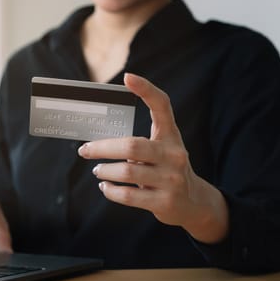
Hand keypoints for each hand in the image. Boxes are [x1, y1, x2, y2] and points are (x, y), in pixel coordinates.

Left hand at [78, 73, 228, 243]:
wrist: (195, 203)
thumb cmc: (168, 169)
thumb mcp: (163, 149)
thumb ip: (139, 142)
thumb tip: (98, 141)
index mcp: (171, 136)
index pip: (162, 106)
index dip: (146, 90)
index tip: (128, 78)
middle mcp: (174, 154)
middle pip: (131, 146)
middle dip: (101, 148)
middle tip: (85, 150)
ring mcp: (171, 179)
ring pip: (127, 172)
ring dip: (105, 170)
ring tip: (97, 169)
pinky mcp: (165, 201)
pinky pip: (129, 195)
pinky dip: (111, 191)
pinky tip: (105, 186)